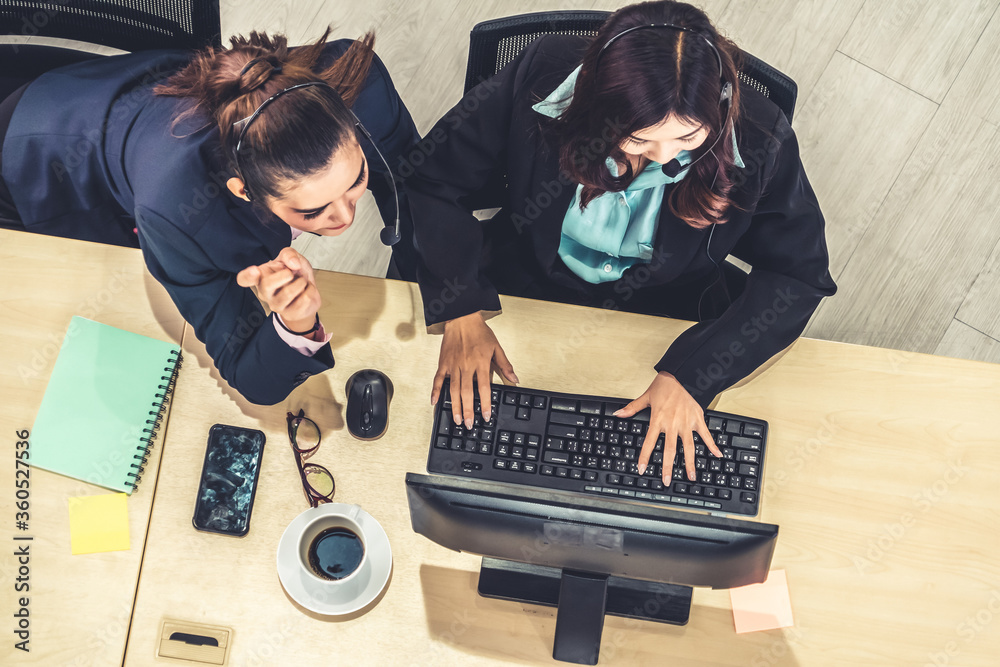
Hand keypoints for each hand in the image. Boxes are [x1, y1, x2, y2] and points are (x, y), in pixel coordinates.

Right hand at [236, 247, 320, 334]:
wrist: (308, 292)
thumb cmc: (295, 275)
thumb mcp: (292, 258)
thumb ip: (289, 254)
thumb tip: (293, 263)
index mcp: (261, 277)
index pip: (244, 278)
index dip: (247, 275)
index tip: (255, 270)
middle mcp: (264, 292)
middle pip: (267, 284)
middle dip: (285, 275)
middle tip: (292, 273)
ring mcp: (276, 305)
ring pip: (288, 292)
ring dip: (301, 282)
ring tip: (301, 281)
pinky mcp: (290, 313)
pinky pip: (304, 299)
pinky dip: (310, 290)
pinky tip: (306, 291)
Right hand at [432, 312, 517, 428]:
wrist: (462, 318)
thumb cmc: (479, 332)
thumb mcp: (497, 347)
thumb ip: (505, 365)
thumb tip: (514, 379)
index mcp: (481, 363)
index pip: (484, 388)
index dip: (486, 404)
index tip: (486, 416)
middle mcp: (466, 366)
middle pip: (467, 393)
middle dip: (468, 411)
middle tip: (468, 424)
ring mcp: (453, 365)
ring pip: (453, 390)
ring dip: (455, 406)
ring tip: (456, 419)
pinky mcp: (443, 363)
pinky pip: (438, 380)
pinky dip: (436, 391)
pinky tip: (434, 402)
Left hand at [615, 371, 721, 483]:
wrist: (683, 374)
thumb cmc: (664, 385)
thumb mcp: (646, 397)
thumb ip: (632, 408)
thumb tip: (618, 414)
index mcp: (658, 420)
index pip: (649, 443)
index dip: (644, 457)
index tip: (641, 469)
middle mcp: (672, 424)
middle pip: (670, 450)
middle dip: (668, 467)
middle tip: (667, 481)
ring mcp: (686, 423)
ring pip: (689, 447)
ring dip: (690, 463)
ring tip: (692, 477)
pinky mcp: (698, 419)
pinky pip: (705, 434)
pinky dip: (712, 445)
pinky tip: (717, 455)